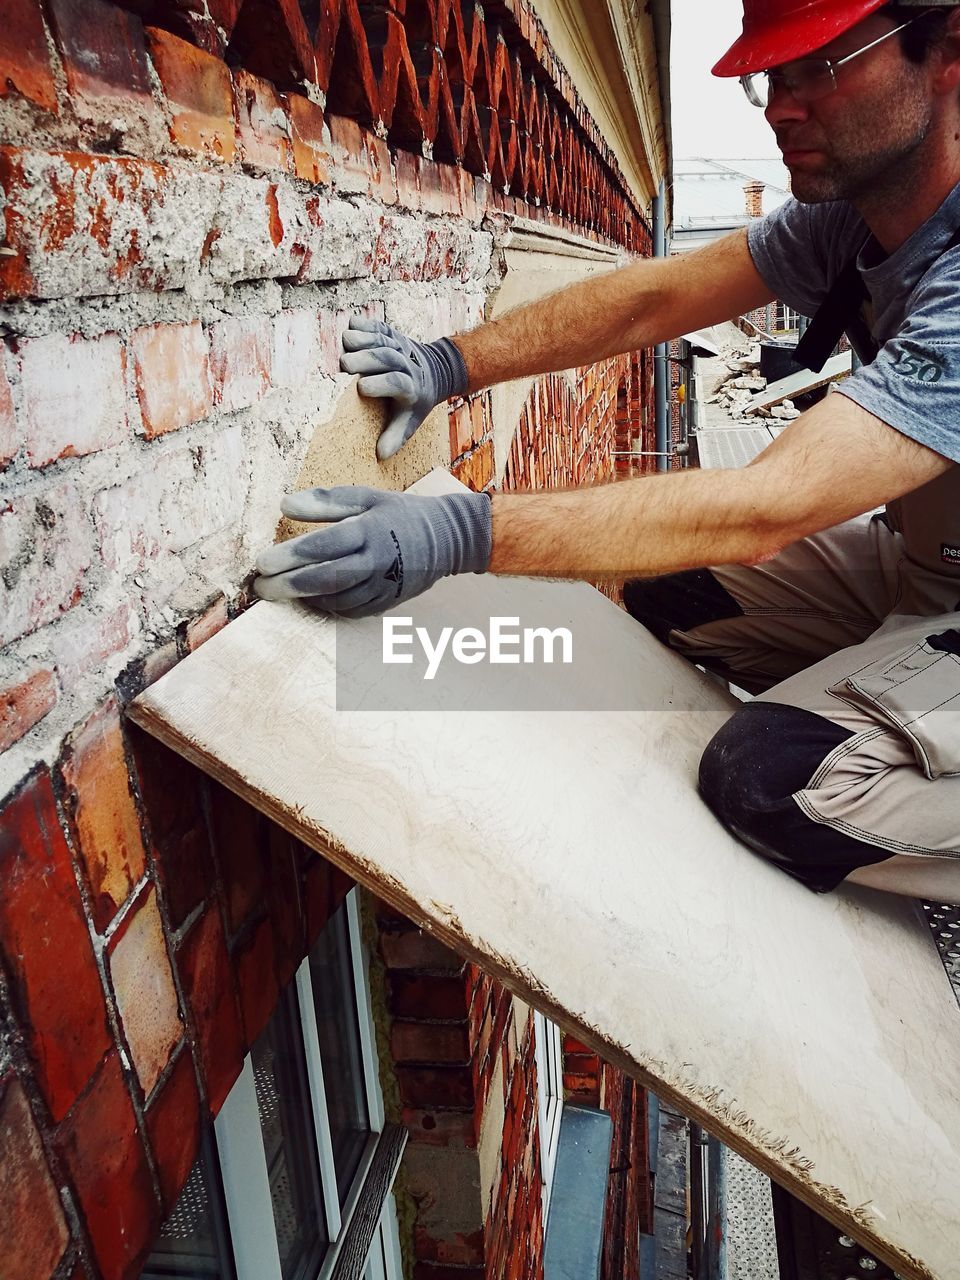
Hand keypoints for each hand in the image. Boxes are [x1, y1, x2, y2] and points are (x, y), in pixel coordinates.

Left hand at [254, 486, 491, 617]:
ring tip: (276, 592)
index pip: (323, 546)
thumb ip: (326, 502)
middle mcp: (376, 561)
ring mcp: (384, 586)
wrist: (448, 539)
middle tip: (260, 587)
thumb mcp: (367, 497)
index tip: (261, 562)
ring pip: (337, 599)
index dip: (290, 556)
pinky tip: (309, 599)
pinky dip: (327, 606)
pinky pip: (352, 610)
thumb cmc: (400, 513)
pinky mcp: (388, 602)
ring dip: (304, 598)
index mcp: (369, 530)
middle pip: (326, 579)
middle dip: (289, 585)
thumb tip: (284, 504)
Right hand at [340, 319, 468, 459]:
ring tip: (344, 343)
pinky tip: (350, 327)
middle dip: (366, 359)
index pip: (397, 383)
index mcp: (412, 388)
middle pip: (387, 358)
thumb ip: (395, 437)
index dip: (380, 384)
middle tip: (344, 365)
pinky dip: (364, 325)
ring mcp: (400, 347)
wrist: (435, 372)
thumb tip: (380, 455)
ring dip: (363, 339)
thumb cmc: (415, 402)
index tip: (361, 388)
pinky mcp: (392, 334)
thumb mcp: (409, 421)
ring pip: (382, 339)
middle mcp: (408, 364)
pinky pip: (378, 326)